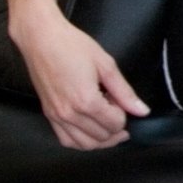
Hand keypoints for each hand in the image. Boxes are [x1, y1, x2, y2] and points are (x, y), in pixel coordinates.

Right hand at [10, 11, 148, 149]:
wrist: (40, 38)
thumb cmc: (72, 46)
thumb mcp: (106, 65)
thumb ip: (125, 92)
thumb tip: (142, 110)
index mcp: (86, 101)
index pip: (115, 124)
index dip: (124, 115)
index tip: (121, 101)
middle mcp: (69, 113)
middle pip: (102, 137)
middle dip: (115, 128)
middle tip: (117, 111)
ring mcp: (56, 116)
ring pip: (84, 144)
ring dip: (101, 140)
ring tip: (110, 127)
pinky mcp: (48, 114)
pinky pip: (66, 140)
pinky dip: (81, 141)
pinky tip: (90, 131)